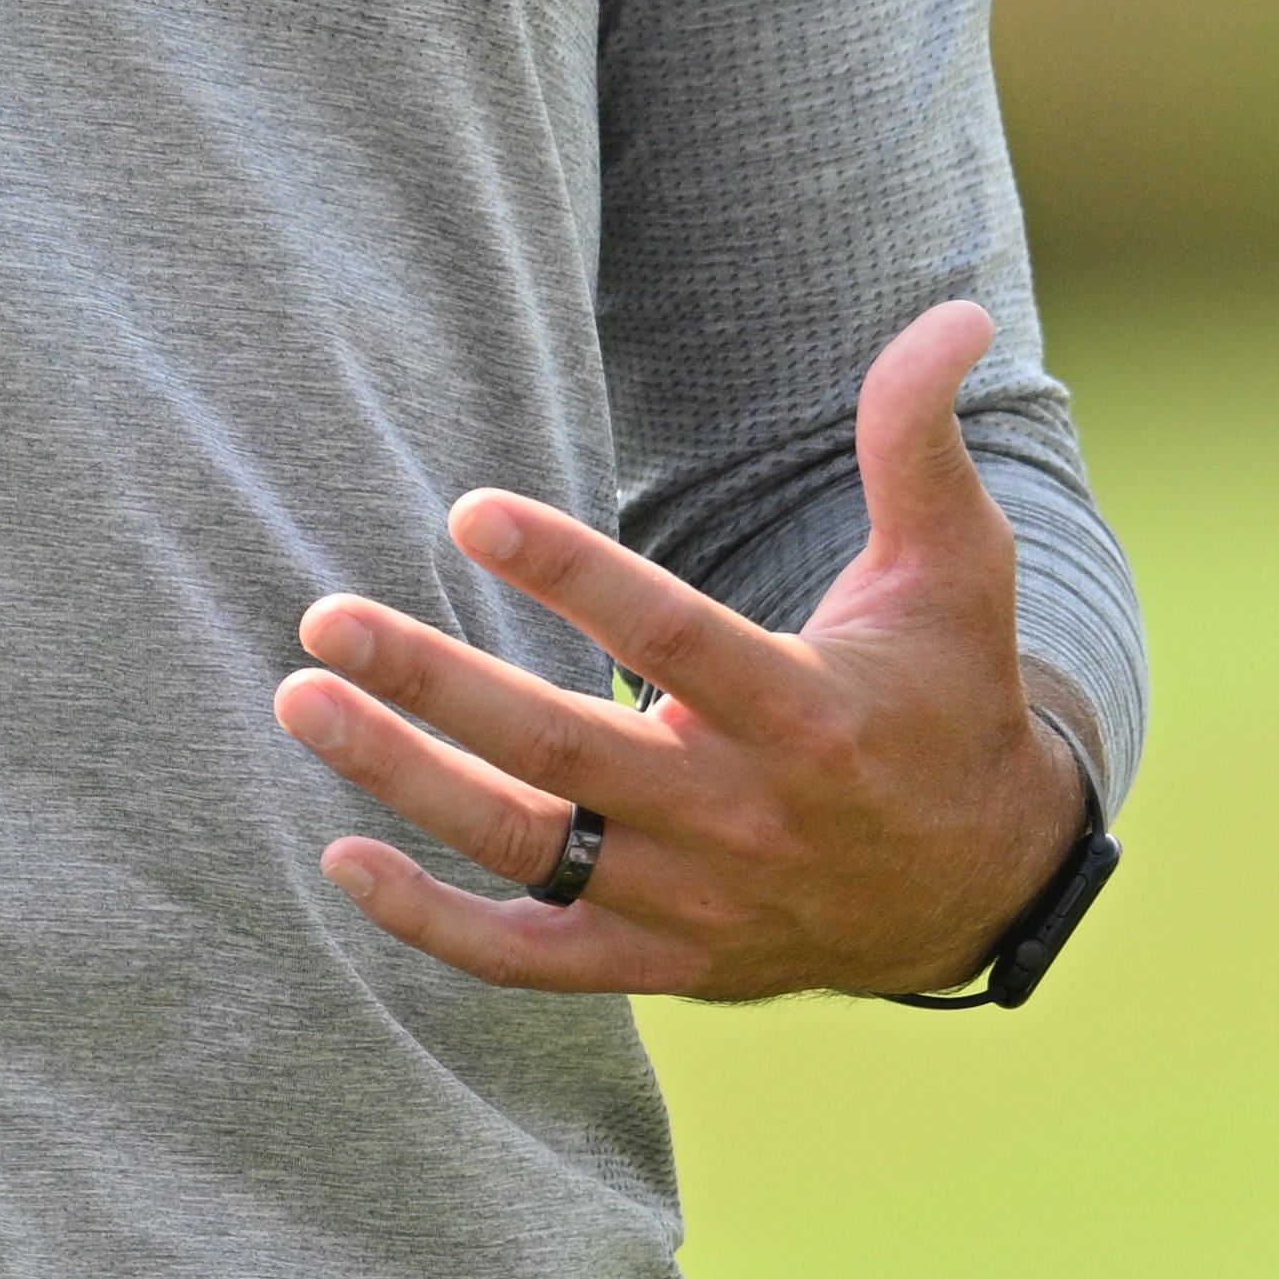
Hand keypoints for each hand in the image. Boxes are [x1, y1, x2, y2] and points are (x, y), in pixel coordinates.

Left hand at [278, 299, 1085, 1002]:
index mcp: (803, 712)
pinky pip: (528, 958)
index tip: (468, 512)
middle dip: (433, 683)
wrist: (976, 884)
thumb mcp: (956, 568)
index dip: (573, 576)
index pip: (672, 639)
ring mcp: (693, 902)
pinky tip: (342, 858)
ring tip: (302, 701)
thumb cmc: (944, 695)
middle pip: (562, 751)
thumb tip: (952, 315)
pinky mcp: (661, 963)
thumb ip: (919, 443)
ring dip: (404, 780)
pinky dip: (432, 923)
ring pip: (527, 849)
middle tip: (322, 620)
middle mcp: (740, 816)